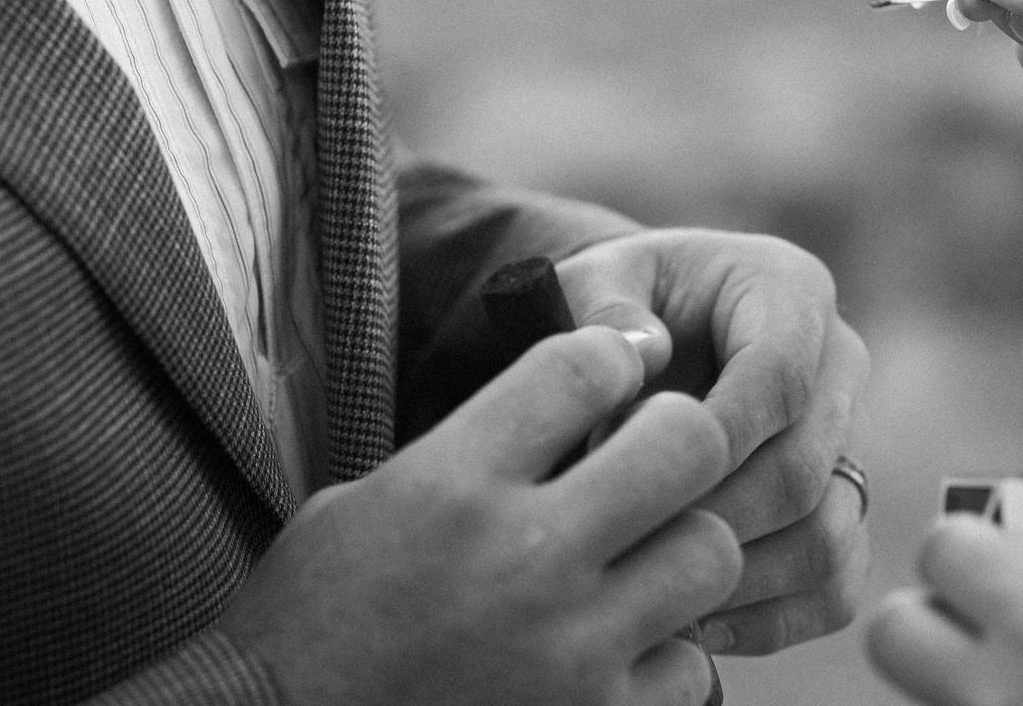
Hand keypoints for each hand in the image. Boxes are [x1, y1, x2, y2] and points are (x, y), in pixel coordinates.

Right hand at [217, 326, 739, 705]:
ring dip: (686, 548)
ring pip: (712, 554)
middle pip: (687, 442)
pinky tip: (621, 648)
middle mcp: (524, 557)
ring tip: (645, 557)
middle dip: (682, 434)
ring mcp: (570, 650)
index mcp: (456, 481)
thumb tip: (574, 395)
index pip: (587, 366)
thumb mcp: (363, 501)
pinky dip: (666, 656)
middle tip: (657, 455)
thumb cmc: (310, 623)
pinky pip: (692, 666)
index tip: (618, 370)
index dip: (614, 355)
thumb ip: (472, 447)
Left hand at [556, 229, 872, 654]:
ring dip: (734, 578)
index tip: (625, 473)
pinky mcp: (844, 509)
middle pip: (803, 468)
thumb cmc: (612, 309)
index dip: (708, 438)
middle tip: (622, 548)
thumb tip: (643, 350)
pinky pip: (833, 586)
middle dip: (709, 518)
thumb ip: (601, 303)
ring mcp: (851, 444)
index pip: (778, 377)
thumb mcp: (592, 280)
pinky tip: (691, 623)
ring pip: (826, 538)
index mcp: (790, 291)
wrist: (643, 340)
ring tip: (647, 593)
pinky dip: (767, 618)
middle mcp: (840, 366)